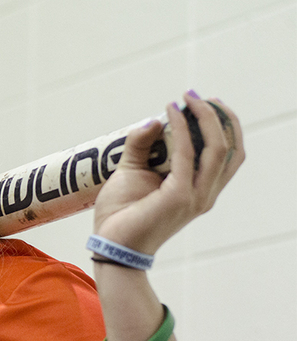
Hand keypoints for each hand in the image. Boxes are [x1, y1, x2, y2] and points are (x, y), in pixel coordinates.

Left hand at [93, 91, 243, 254]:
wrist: (111, 245)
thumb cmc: (121, 213)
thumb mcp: (131, 171)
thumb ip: (141, 146)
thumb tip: (153, 120)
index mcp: (199, 190)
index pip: (227, 154)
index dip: (223, 126)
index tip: (206, 103)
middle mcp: (204, 193)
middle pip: (229, 148)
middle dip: (219, 117)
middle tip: (198, 96)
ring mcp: (195, 196)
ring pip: (215, 148)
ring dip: (204, 117)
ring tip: (187, 98)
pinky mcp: (179, 196)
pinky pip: (185, 154)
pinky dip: (180, 129)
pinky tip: (169, 113)